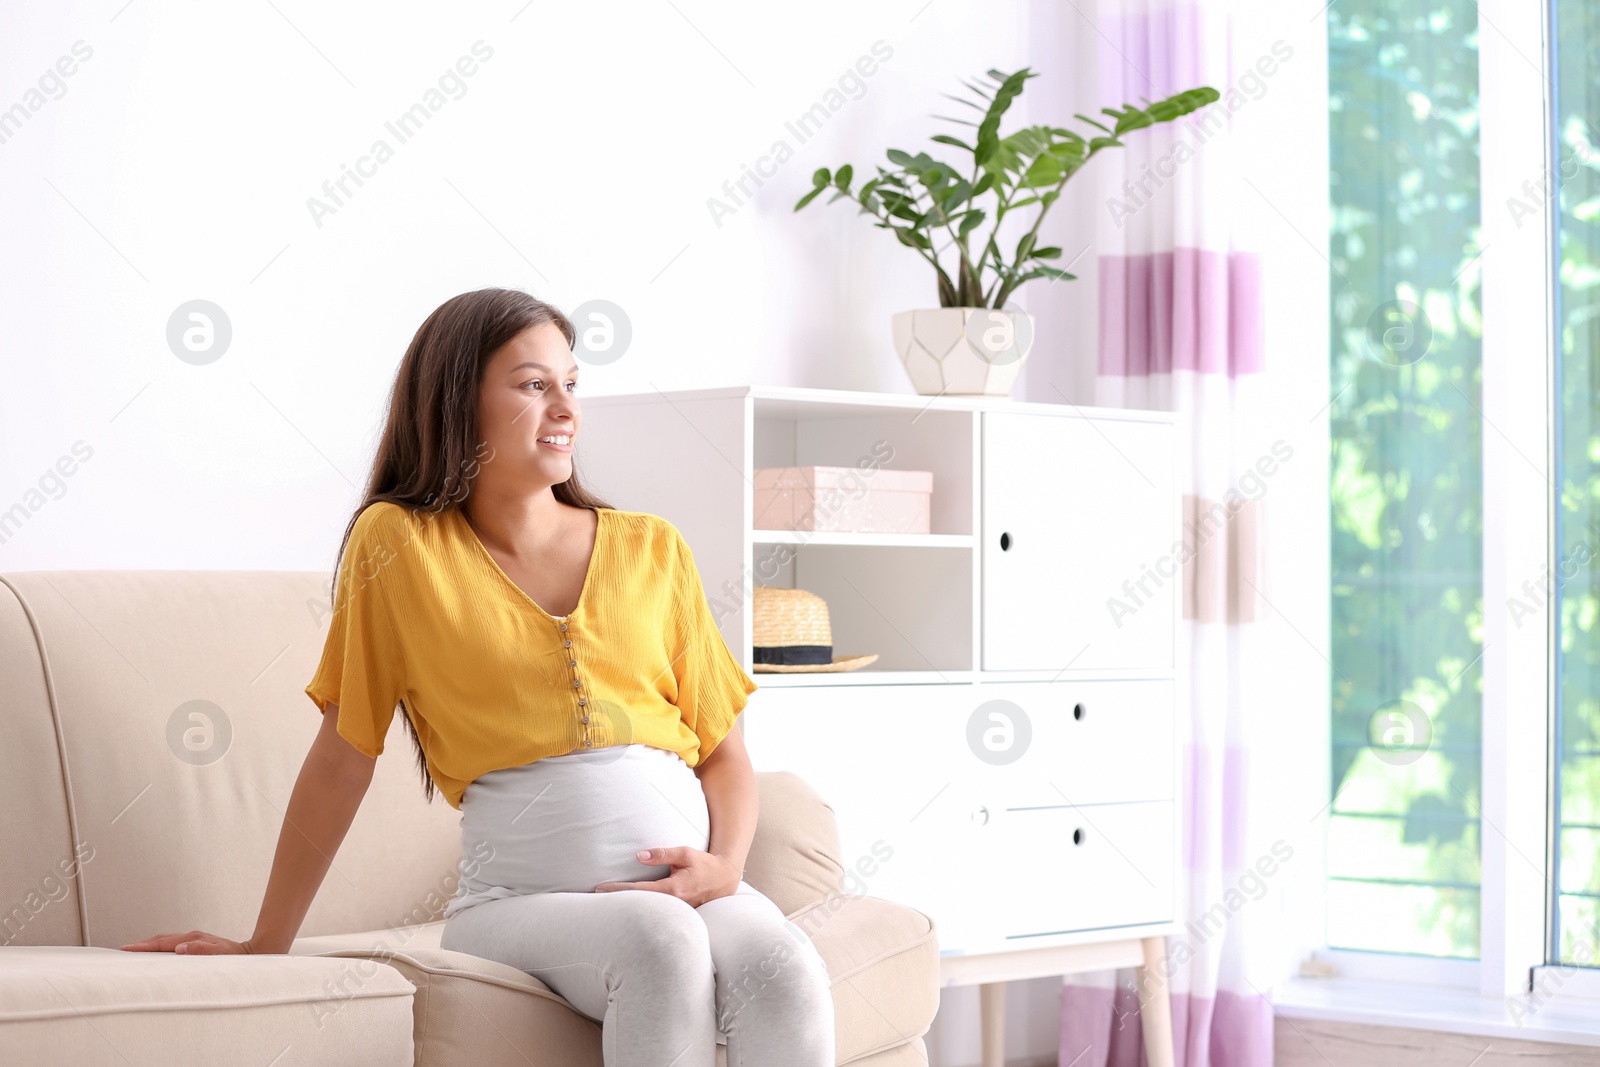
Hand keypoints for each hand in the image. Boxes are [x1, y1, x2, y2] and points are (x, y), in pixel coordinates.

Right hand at [119, 930, 258, 954]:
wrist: (251, 953)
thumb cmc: (235, 957)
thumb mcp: (220, 955)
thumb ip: (201, 950)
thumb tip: (179, 948)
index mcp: (193, 939)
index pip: (162, 943)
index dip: (143, 946)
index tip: (126, 948)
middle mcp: (192, 936)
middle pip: (161, 939)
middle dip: (142, 944)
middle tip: (124, 950)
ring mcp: (194, 938)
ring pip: (166, 940)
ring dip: (150, 944)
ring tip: (135, 951)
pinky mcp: (197, 943)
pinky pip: (173, 943)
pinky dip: (160, 946)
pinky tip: (156, 953)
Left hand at [595, 846, 740, 906]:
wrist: (724, 880)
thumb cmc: (704, 864)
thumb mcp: (686, 853)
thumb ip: (662, 854)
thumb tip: (639, 856)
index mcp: (673, 889)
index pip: (639, 891)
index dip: (618, 890)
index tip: (600, 889)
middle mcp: (673, 904)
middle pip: (640, 906)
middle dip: (617, 903)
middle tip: (594, 900)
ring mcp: (676, 912)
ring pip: (647, 912)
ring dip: (628, 908)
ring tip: (606, 906)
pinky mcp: (678, 915)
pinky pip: (656, 914)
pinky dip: (642, 911)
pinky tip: (629, 910)